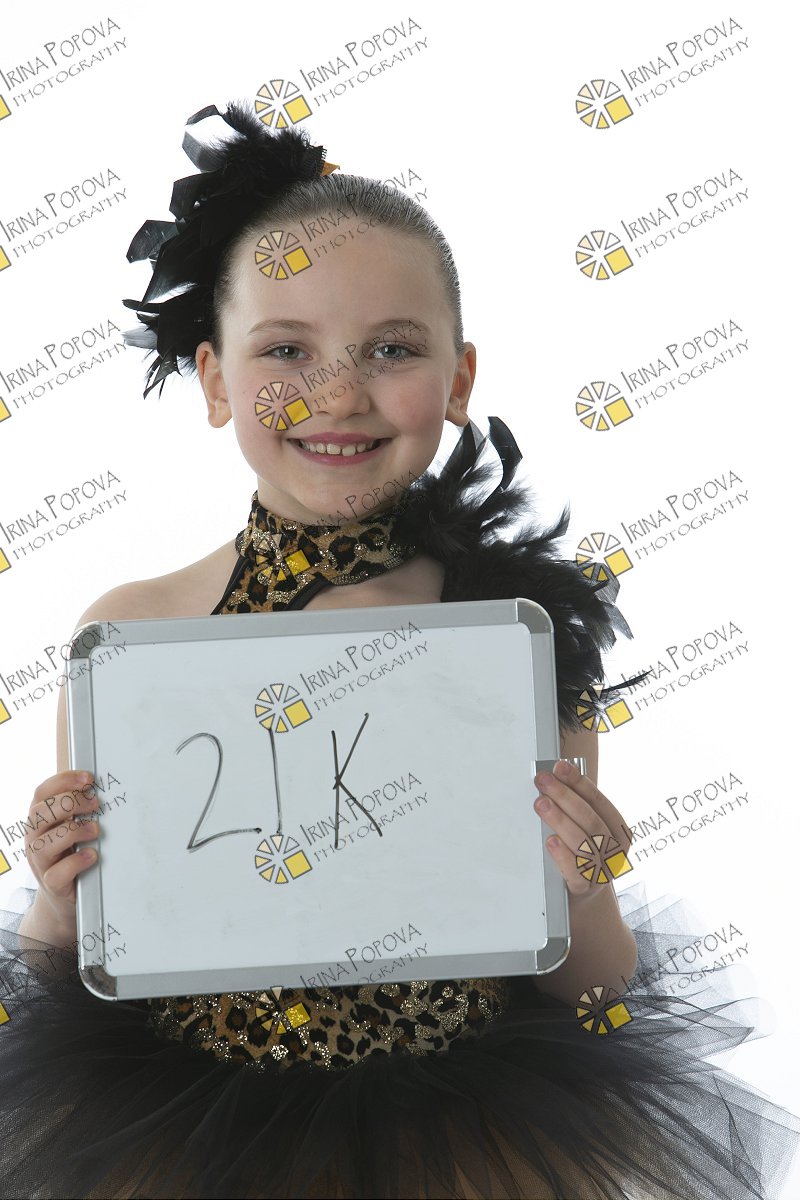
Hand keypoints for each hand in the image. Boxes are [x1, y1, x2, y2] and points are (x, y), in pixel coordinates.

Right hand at [20, 770, 100, 945]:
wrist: (62, 897)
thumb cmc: (68, 855)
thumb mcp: (69, 828)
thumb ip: (78, 810)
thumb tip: (101, 788)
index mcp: (39, 820)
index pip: (42, 793)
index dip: (64, 781)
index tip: (89, 779)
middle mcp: (34, 838)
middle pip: (41, 813)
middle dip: (71, 803)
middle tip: (96, 804)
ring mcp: (40, 862)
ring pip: (44, 843)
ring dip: (73, 831)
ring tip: (95, 830)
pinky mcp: (51, 884)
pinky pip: (57, 872)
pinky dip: (75, 862)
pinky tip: (91, 854)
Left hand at [533, 759, 632, 905]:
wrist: (585, 898)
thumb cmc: (584, 856)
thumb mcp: (587, 831)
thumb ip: (576, 808)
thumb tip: (554, 778)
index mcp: (618, 830)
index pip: (599, 802)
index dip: (579, 782)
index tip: (559, 767)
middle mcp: (614, 850)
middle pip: (590, 820)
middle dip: (565, 796)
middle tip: (543, 781)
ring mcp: (601, 871)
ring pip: (584, 843)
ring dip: (561, 820)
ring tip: (541, 804)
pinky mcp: (584, 889)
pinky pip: (576, 872)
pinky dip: (563, 855)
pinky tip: (550, 841)